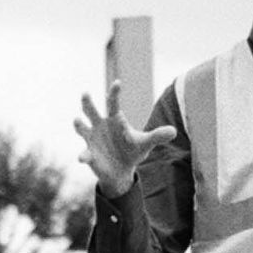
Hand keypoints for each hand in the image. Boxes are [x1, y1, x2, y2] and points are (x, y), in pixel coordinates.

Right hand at [73, 83, 177, 198]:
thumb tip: (174, 132)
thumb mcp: (145, 143)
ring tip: (77, 120)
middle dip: (87, 102)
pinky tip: (82, 158)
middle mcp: (100, 126)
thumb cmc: (132, 150)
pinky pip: (84, 154)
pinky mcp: (89, 154)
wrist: (121, 169)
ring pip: (81, 128)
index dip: (114, 93)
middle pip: (91, 110)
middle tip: (85, 93)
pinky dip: (83, 155)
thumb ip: (157, 136)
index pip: (112, 103)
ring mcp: (92, 139)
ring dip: (79, 124)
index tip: (117, 83)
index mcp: (114, 119)